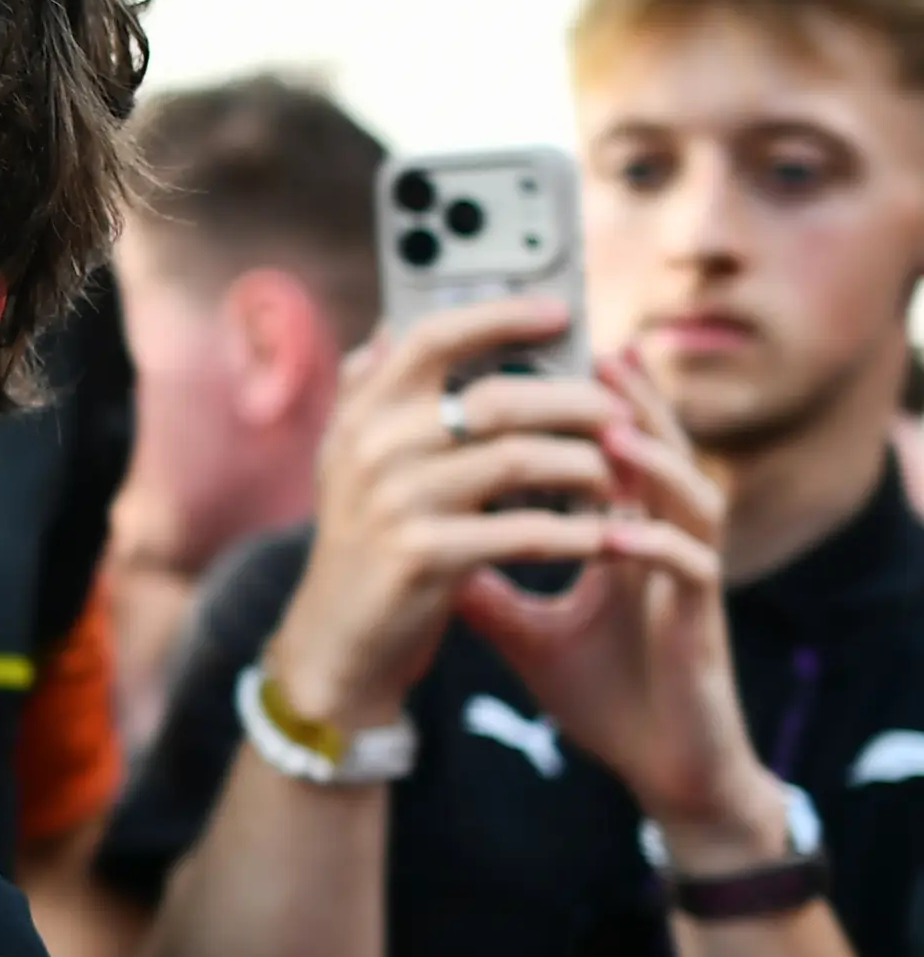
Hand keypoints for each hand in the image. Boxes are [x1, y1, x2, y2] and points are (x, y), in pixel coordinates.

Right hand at [261, 299, 618, 729]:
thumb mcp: (351, 465)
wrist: (336, 643)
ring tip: (620, 475)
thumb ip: (369, 397)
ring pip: (522, 459)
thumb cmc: (366, 545)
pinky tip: (612, 534)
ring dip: (588, 466)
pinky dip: (580, 532)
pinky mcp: (424, 558)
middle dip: (574, 401)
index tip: (562, 313)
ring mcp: (395, 503)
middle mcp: (371, 450)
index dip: (500, 316)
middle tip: (619, 411)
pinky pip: (526, 531)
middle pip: (497, 398)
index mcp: (359, 417)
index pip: (432, 338)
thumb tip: (392, 329)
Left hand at [455, 350, 778, 858]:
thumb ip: (480, 580)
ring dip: (652, 460)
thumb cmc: (602, 692)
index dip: (583, 407)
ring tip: (610, 425)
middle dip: (629, 401)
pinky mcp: (701, 623)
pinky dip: (658, 543)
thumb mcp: (521, 629)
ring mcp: (689, 579)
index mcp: (626, 535)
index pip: (609, 453)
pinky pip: (689, 569)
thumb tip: (415, 543)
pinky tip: (623, 528)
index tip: (539, 367)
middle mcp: (666, 543)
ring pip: (689, 496)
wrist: (655, 767)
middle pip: (657, 452)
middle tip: (593, 349)